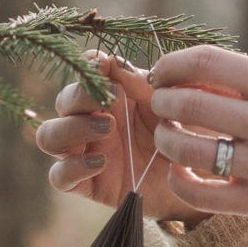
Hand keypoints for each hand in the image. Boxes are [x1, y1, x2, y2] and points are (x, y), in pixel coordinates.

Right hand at [35, 52, 210, 226]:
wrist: (198, 179)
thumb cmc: (184, 135)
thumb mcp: (168, 103)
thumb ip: (140, 82)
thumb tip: (108, 61)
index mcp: (110, 97)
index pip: (83, 75)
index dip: (87, 68)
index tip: (103, 65)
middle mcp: (91, 122)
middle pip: (63, 101)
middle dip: (80, 96)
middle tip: (112, 101)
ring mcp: (85, 153)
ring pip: (48, 136)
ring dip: (71, 128)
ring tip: (107, 128)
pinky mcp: (85, 185)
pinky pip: (58, 175)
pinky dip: (74, 166)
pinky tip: (101, 162)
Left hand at [148, 45, 247, 228]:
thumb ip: (239, 79)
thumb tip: (177, 71)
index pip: (207, 61)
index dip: (171, 64)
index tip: (160, 73)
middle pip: (191, 103)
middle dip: (162, 102)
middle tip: (160, 105)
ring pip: (187, 150)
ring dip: (165, 139)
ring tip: (166, 135)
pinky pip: (198, 193)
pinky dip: (178, 180)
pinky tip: (178, 171)